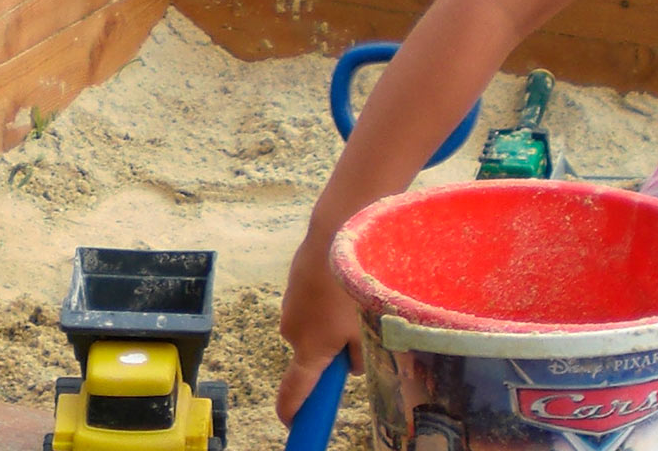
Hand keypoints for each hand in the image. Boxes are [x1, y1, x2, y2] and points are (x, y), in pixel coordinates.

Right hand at [275, 222, 365, 422]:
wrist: (336, 232)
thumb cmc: (353, 285)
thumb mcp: (367, 328)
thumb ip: (360, 356)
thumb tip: (352, 362)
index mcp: (310, 348)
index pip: (294, 391)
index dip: (293, 411)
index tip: (293, 425)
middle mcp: (292, 331)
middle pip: (310, 355)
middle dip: (330, 351)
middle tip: (356, 331)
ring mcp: (289, 306)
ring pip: (313, 327)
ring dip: (329, 323)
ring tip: (350, 298)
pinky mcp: (292, 284)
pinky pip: (311, 304)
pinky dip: (324, 302)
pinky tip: (340, 282)